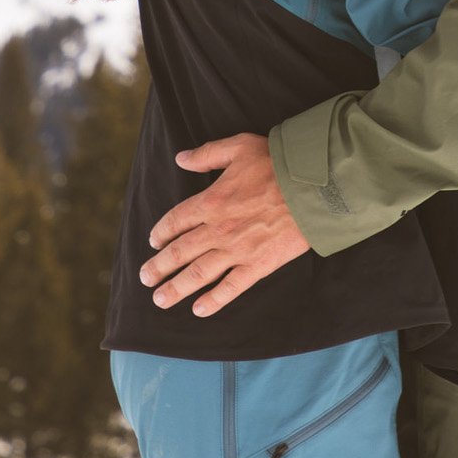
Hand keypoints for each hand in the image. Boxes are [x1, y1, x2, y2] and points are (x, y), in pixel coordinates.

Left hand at [139, 134, 309, 314]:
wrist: (313, 187)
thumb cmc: (277, 163)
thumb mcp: (239, 147)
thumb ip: (207, 154)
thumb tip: (181, 158)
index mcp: (211, 201)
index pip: (176, 221)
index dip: (161, 232)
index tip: (154, 242)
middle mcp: (218, 230)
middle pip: (180, 252)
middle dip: (159, 267)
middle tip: (145, 278)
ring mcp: (237, 251)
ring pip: (198, 275)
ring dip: (176, 289)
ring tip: (160, 299)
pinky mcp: (258, 266)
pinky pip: (230, 288)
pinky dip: (213, 301)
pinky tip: (199, 309)